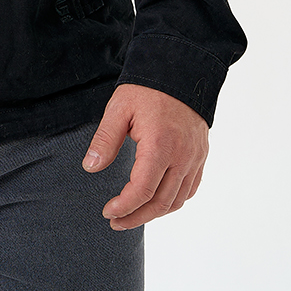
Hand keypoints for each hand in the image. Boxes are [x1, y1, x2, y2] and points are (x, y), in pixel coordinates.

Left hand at [82, 84, 207, 229]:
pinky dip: (173, 201)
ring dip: (155, 213)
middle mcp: (182, 156)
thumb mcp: (119, 109)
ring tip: (132, 215)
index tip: (107, 211)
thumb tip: (90, 167)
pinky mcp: (200, 155)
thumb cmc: (147, 89)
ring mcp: (195, 157)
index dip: (124, 206)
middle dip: (137, 217)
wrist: (180, 69)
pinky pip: (190, 188)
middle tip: (115, 222)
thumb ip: (105, 140)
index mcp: (160, 145)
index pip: (143, 190)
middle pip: (162, 202)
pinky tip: (156, 201)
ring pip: (178, 200)